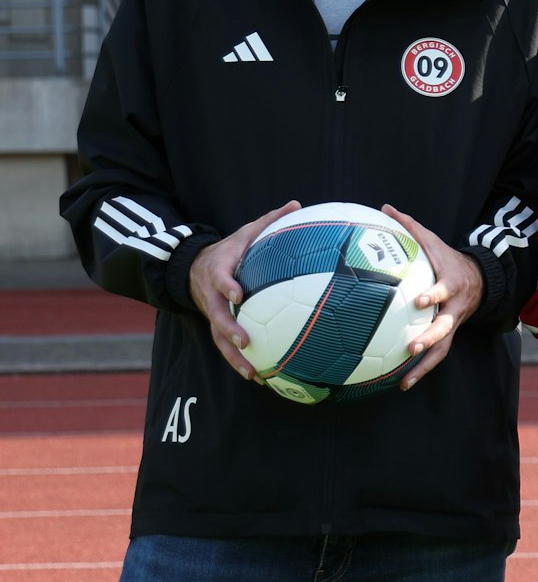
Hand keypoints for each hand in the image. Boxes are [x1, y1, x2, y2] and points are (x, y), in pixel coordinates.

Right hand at [190, 200, 300, 378]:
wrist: (196, 267)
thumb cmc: (230, 249)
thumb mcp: (245, 231)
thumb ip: (270, 220)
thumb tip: (297, 204)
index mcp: (219, 270)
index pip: (219, 278)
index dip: (227, 286)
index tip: (238, 295)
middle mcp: (212, 296)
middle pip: (217, 315)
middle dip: (229, 329)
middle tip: (244, 341)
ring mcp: (213, 313)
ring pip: (218, 338)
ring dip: (233, 356)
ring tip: (251, 373)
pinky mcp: (218, 326)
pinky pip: (226, 347)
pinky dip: (239, 362)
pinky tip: (258, 377)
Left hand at [382, 205, 483, 389]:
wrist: (478, 281)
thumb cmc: (448, 260)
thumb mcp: (434, 242)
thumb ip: (410, 227)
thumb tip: (385, 207)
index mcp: (451, 285)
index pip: (444, 290)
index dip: (434, 295)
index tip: (419, 300)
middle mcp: (454, 309)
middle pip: (445, 327)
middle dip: (430, 338)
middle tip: (412, 347)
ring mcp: (453, 325)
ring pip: (442, 349)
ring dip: (425, 366)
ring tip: (405, 380)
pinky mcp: (448, 337)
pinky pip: (436, 357)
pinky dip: (420, 371)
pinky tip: (401, 383)